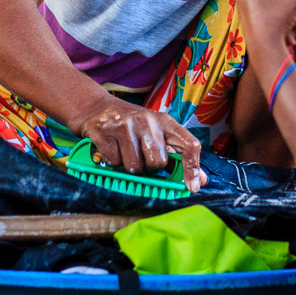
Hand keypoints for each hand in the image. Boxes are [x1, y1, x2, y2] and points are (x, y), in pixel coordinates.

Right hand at [77, 99, 205, 191]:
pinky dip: (112, 162)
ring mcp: (125, 125)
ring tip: (125, 151)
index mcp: (165, 122)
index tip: (192, 187)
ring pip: (135, 167)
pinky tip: (112, 148)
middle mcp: (148, 120)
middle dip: (149, 167)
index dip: (193, 168)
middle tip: (141, 156)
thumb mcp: (157, 135)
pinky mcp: (105, 131)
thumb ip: (178, 157)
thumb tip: (200, 180)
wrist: (96, 107)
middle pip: (158, 163)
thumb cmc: (132, 126)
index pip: (189, 144)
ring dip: (129, 167)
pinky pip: (114, 163)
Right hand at [288, 10, 295, 100]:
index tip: (287, 34)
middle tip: (291, 50)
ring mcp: (295, 46)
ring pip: (277, 44)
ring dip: (282, 52)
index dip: (284, 19)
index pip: (291, 13)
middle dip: (281, 39)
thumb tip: (290, 50)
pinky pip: (279, 57)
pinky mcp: (291, 58)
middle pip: (280, 28)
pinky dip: (284, 62)